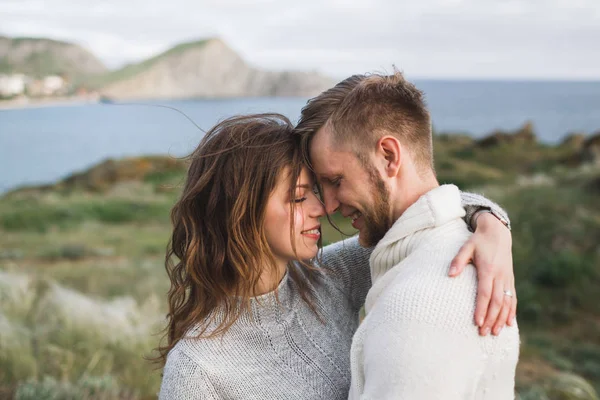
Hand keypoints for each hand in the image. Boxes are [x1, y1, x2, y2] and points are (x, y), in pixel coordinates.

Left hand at [449, 212, 515, 335]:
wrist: (498, 232)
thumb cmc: (478, 241)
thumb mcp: (466, 247)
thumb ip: (458, 260)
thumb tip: (450, 275)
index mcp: (488, 269)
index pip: (485, 293)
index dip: (481, 309)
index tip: (477, 322)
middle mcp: (500, 275)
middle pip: (496, 301)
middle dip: (491, 318)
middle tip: (484, 333)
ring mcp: (507, 278)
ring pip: (506, 302)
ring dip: (501, 318)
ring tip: (495, 332)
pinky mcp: (510, 278)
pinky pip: (513, 297)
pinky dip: (511, 311)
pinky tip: (509, 322)